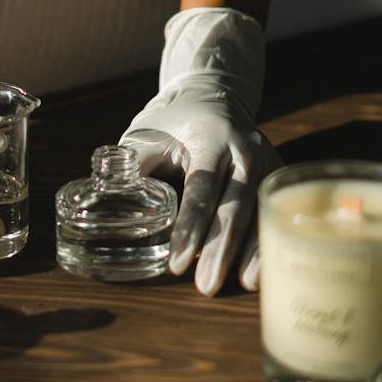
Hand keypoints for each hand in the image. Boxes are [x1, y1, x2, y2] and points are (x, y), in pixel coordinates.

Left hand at [120, 7, 279, 295]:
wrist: (212, 95)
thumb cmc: (171, 122)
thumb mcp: (144, 135)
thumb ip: (130, 169)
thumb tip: (105, 208)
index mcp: (209, 137)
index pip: (201, 187)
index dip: (189, 226)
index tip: (177, 263)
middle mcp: (243, 149)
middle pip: (235, 204)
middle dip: (221, 248)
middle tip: (207, 286)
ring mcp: (265, 160)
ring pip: (261, 211)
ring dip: (252, 251)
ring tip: (243, 285)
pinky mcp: (276, 173)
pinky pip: (274, 211)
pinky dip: (267, 243)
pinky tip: (260, 273)